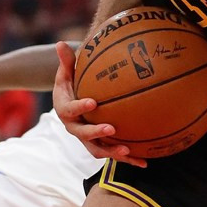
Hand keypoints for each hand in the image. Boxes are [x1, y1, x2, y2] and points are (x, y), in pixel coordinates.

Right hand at [52, 41, 146, 167]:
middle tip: (112, 129)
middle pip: (83, 135)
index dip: (81, 107)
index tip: (93, 102)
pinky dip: (129, 159)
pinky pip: (113, 153)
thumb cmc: (70, 84)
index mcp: (65, 110)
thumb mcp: (65, 72)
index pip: (71, 110)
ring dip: (112, 152)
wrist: (70, 103)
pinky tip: (145, 162)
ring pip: (98, 150)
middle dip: (97, 133)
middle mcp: (75, 128)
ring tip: (127, 151)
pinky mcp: (100, 145)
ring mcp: (87, 139)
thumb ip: (66, 60)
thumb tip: (61, 43)